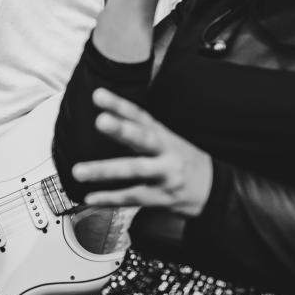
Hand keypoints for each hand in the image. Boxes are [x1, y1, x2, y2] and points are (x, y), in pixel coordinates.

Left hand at [70, 87, 212, 215]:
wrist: (216, 190)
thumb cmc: (183, 161)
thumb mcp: (168, 140)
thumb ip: (141, 130)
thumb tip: (109, 115)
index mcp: (163, 135)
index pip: (139, 116)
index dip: (119, 105)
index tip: (98, 96)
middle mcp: (165, 152)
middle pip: (143, 138)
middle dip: (122, 130)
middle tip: (100, 122)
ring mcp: (165, 175)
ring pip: (134, 170)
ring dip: (105, 171)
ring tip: (78, 171)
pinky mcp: (162, 197)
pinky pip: (133, 198)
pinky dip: (110, 199)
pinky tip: (90, 198)